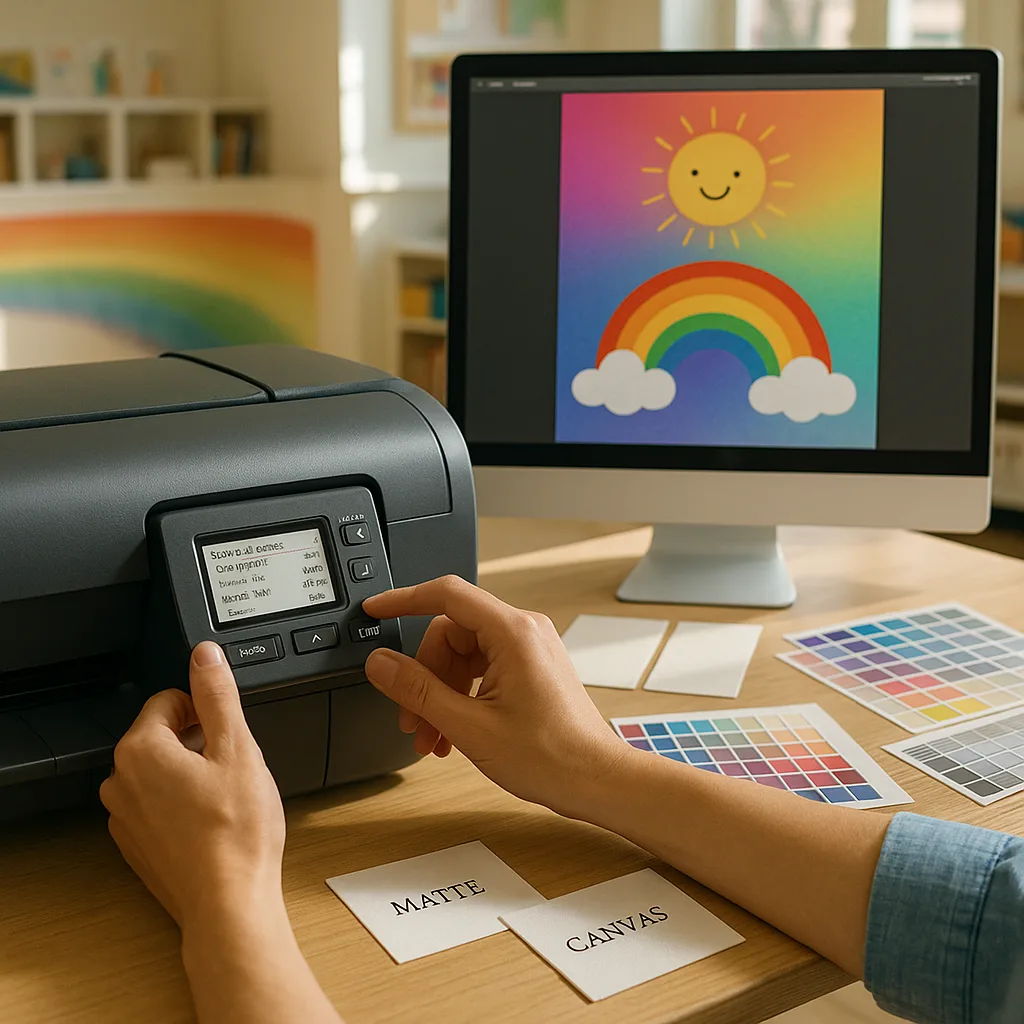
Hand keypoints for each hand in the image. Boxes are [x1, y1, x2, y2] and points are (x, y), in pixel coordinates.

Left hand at [99, 642, 285, 931]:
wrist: (229, 902)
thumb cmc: (236, 831)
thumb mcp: (238, 747)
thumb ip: (217, 694)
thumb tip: (205, 655)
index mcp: (140, 750)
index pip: (169, 700)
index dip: (206, 712)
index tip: (228, 735)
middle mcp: (120, 782)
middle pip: (163, 735)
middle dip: (199, 741)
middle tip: (233, 766)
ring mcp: (125, 818)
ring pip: (161, 771)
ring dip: (192, 773)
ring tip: (226, 796)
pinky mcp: (137, 845)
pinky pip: (158, 805)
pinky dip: (183, 805)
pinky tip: (213, 821)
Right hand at [362, 576, 625, 815]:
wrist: (597, 781)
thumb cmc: (552, 757)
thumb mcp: (469, 726)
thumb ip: (418, 690)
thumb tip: (381, 664)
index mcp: (512, 632)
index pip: (446, 595)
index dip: (404, 600)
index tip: (375, 611)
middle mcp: (524, 631)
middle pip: (451, 634)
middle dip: (423, 677)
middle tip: (410, 719)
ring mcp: (530, 649)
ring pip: (464, 656)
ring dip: (440, 694)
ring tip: (431, 738)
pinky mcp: (533, 668)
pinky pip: (483, 669)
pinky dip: (461, 697)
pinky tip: (452, 735)